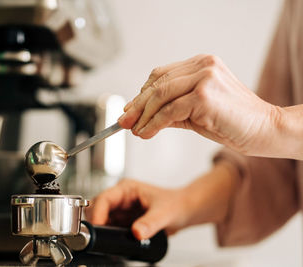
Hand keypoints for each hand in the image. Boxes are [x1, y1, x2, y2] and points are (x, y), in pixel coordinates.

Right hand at [86, 178, 190, 239]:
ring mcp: (121, 210)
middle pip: (97, 208)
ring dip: (102, 230)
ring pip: (101, 219)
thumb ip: (151, 223)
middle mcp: (121, 198)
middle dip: (96, 222)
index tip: (98, 227)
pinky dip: (108, 236)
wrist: (184, 211)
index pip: (105, 198)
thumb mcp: (164, 213)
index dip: (98, 213)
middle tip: (99, 236)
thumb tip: (136, 233)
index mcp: (127, 189)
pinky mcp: (123, 222)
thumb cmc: (176, 204)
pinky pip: (109, 229)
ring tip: (108, 240)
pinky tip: (114, 243)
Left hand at [118, 54, 281, 156]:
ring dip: (143, 116)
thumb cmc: (233, 122)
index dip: (141, 95)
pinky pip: (170, 111)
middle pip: (157, 84)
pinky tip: (147, 133)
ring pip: (160, 96)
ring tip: (135, 131)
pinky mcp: (205, 95)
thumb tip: (140, 118)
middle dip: (137, 106)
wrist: (265, 131)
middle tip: (124, 122)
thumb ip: (170, 111)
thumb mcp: (195, 114)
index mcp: (201, 64)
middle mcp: (202, 65)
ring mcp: (205, 77)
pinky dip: (154, 123)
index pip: (160, 76)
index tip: (129, 110)